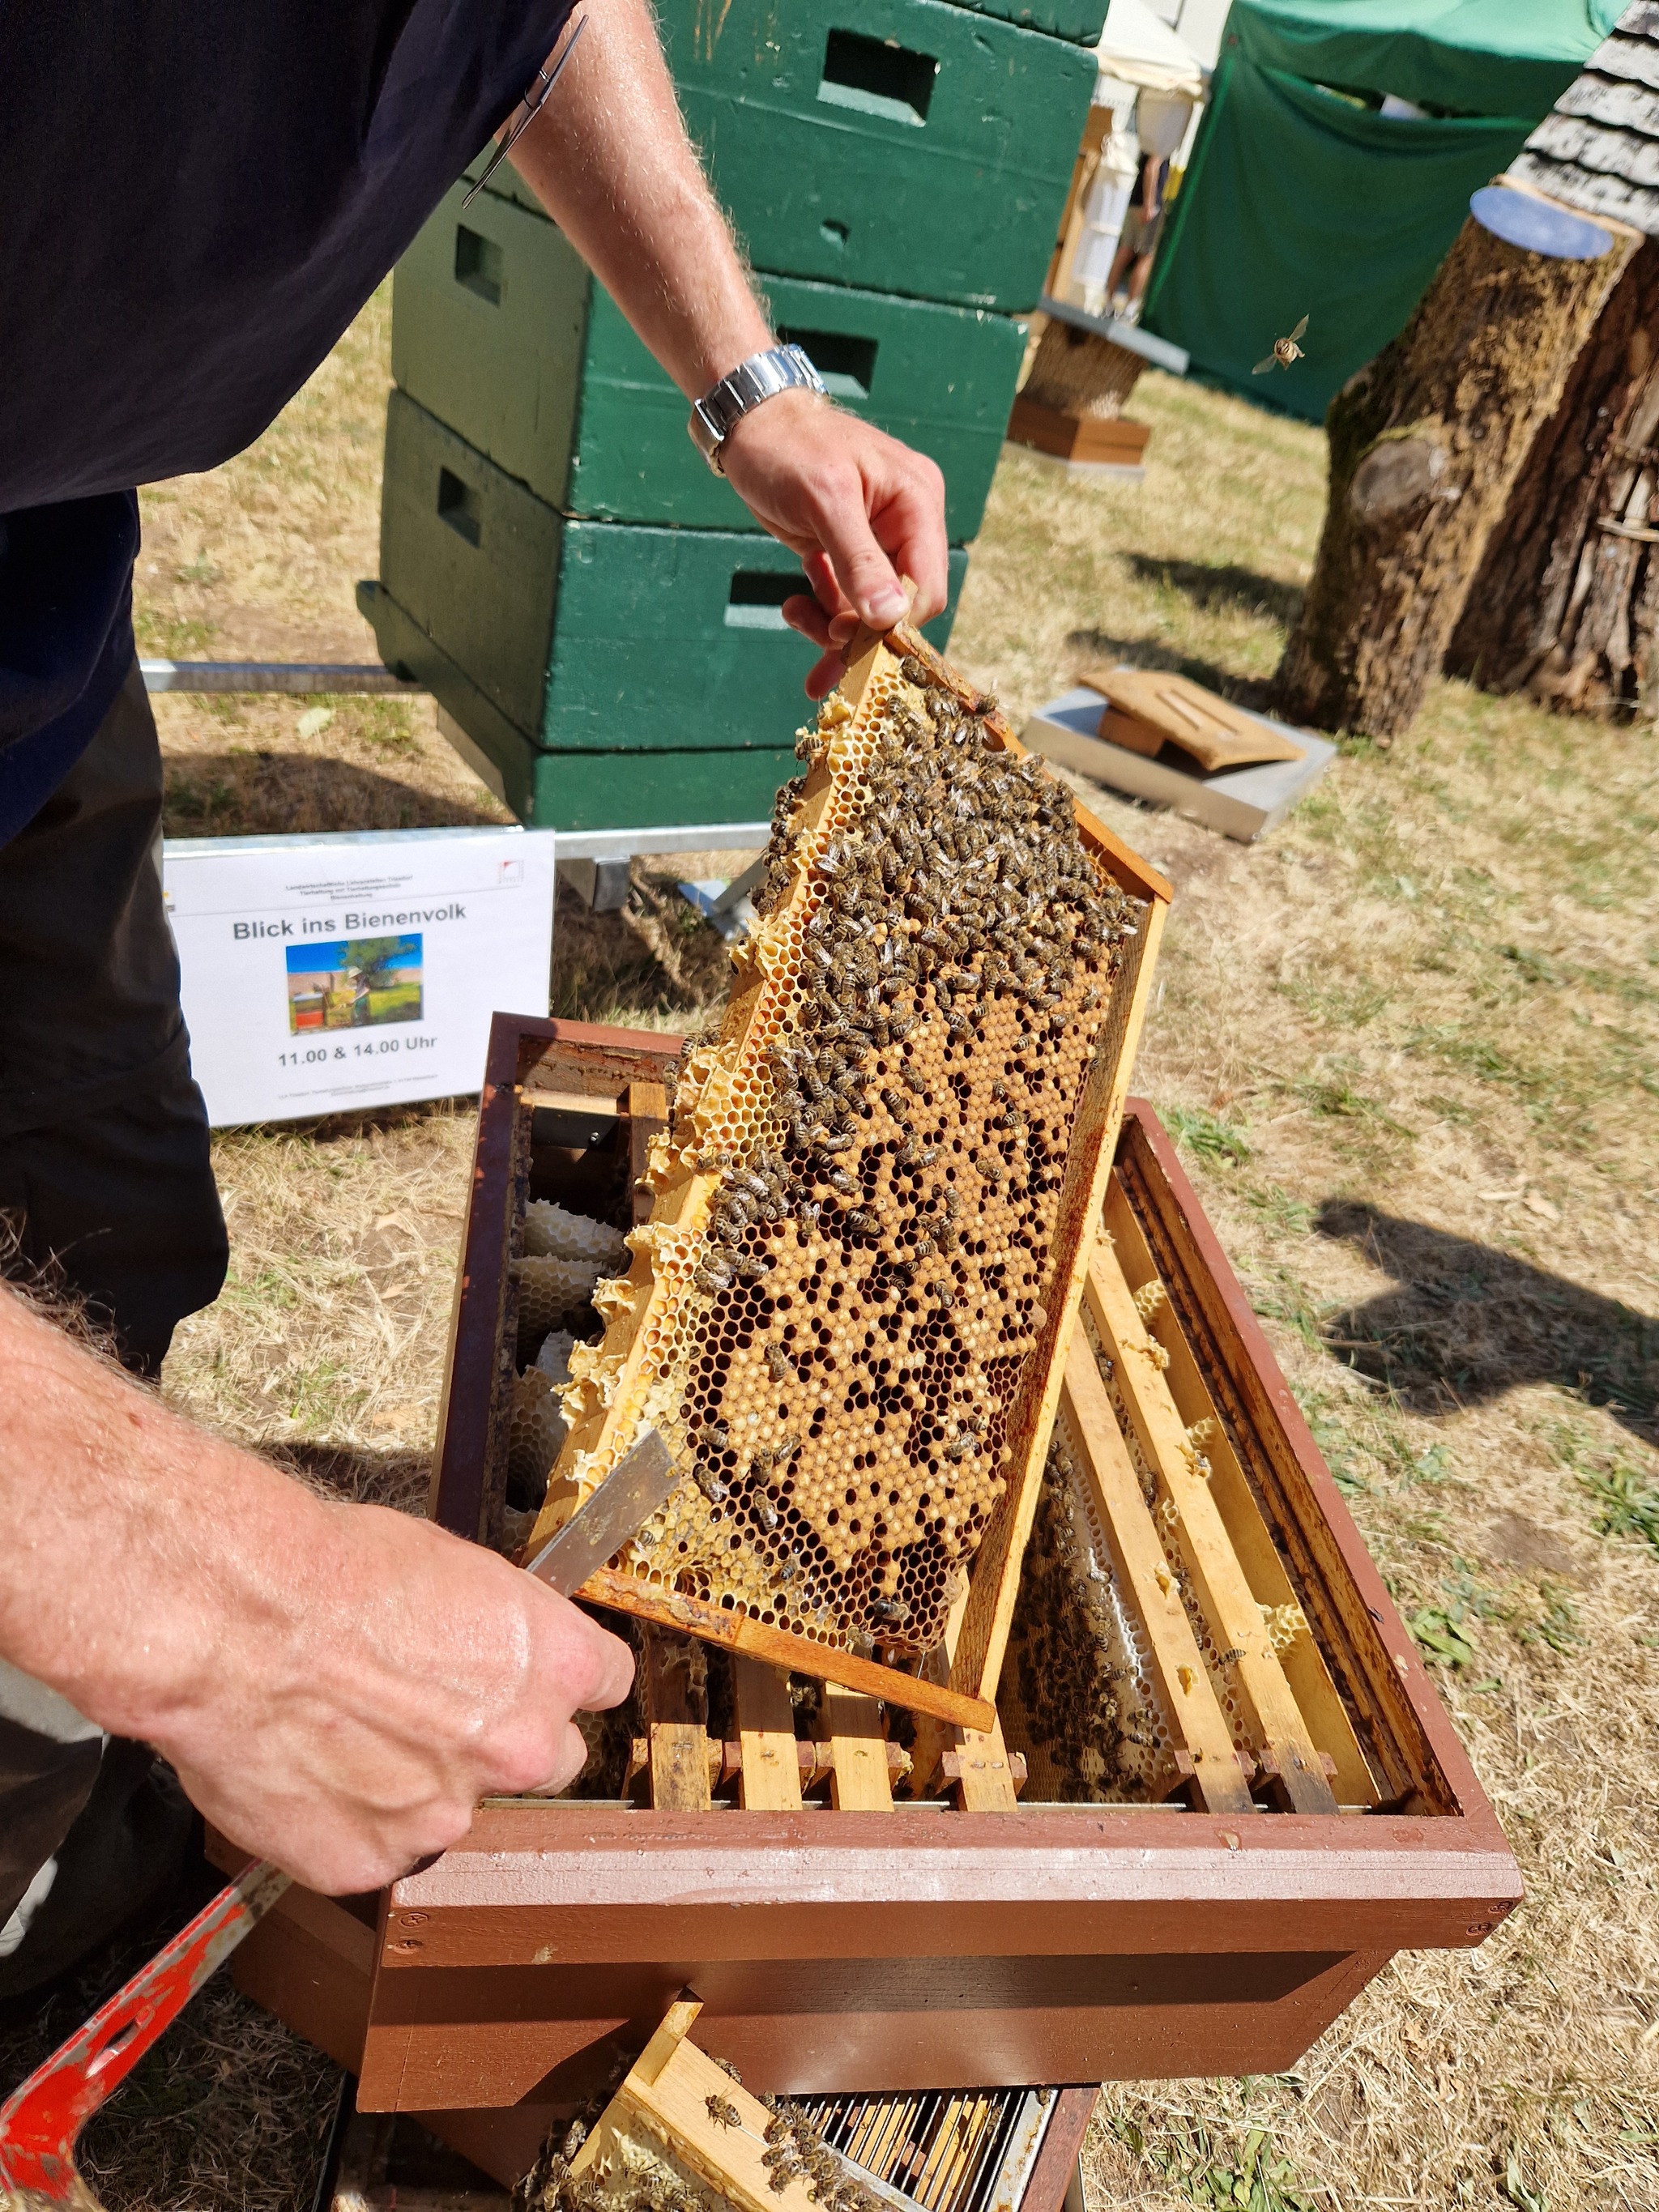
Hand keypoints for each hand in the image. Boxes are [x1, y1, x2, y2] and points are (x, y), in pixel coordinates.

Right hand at [156, 1502, 635, 1894]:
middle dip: (502, 1743)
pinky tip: (309, 1768)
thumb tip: (491, 1645)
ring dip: (418, 1786)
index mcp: (551, 1664)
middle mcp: (518, 1748)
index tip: (540, 1681)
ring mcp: (446, 1816)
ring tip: (347, 1734)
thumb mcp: (451, 1566)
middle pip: (548, 1762)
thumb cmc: (332, 1574)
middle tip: (435, 1715)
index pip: (607, 1684)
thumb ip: (495, 1628)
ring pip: (452, 1811)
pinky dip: (348, 1819)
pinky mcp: (371, 1861)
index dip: (566, 1681)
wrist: (236, 1623)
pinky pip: (375, 1846)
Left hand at [718, 390, 948, 697]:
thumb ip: (859, 560)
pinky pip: (846, 599)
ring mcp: (876, 540)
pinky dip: (822, 612)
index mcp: (916, 502)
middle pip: (900, 605)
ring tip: (794, 618)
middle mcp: (905, 524)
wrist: (748, 423)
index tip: (850, 644)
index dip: (895, 624)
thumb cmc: (787, 447)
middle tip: (821, 664)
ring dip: (835, 628)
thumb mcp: (824, 500)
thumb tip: (891, 618)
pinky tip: (793, 607)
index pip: (927, 586)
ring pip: (871, 610)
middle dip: (860, 635)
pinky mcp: (846, 552)